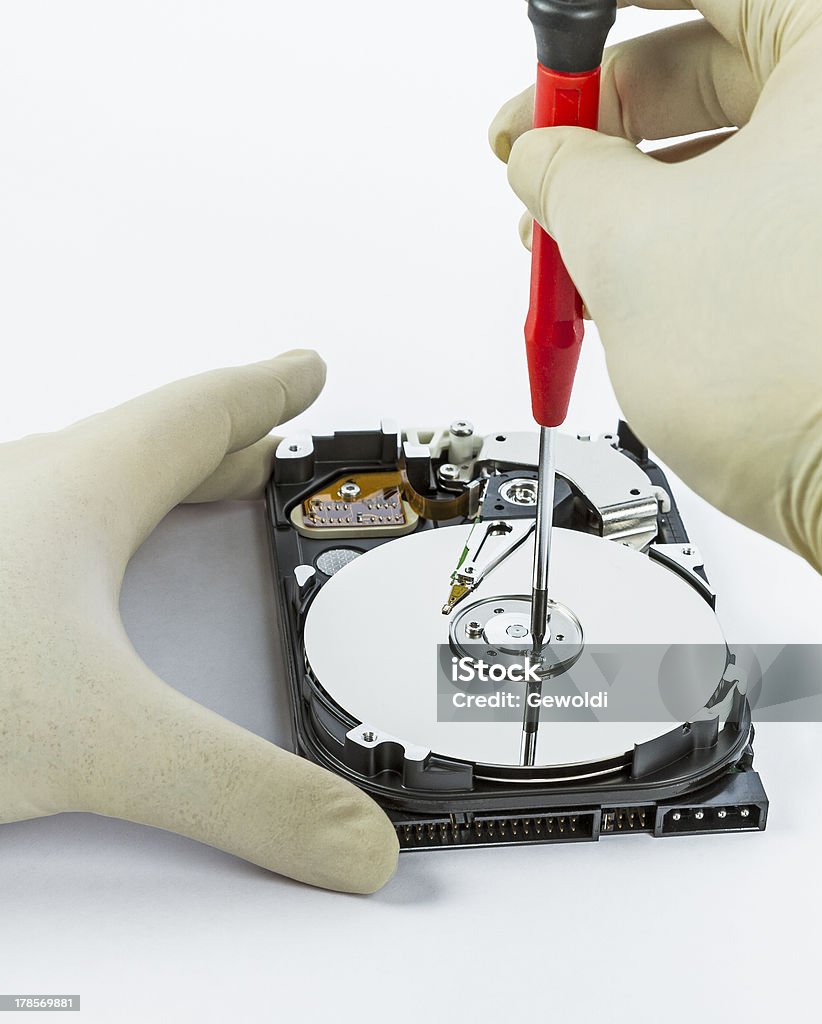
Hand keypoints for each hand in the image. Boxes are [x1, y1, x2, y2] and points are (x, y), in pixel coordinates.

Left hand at [0, 351, 398, 893]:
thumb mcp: (96, 740)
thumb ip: (242, 795)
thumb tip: (350, 841)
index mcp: (76, 492)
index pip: (202, 413)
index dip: (268, 390)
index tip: (306, 369)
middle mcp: (23, 501)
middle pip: (150, 448)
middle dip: (223, 446)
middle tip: (272, 448)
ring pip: (86, 493)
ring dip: (152, 494)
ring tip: (195, 506)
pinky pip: (43, 546)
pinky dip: (91, 552)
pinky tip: (80, 602)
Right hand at [490, 0, 821, 596]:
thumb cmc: (806, 374)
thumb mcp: (628, 243)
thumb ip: (562, 172)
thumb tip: (539, 159)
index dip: (599, 11)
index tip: (555, 29)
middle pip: (714, 58)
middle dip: (601, 111)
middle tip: (536, 153)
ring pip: (730, 141)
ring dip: (631, 182)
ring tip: (565, 235)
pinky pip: (757, 204)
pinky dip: (683, 227)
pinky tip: (629, 270)